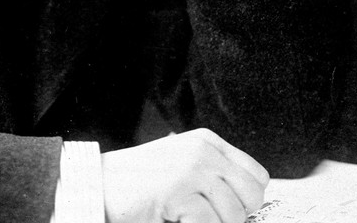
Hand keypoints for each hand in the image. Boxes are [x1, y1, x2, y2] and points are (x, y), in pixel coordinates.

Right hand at [101, 128, 268, 222]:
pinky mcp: (177, 191)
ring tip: (187, 218)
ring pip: (233, 215)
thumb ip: (212, 175)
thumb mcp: (182, 166)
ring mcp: (191, 169)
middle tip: (208, 219)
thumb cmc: (140, 182)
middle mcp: (203, 151)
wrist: (99, 184)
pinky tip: (177, 220)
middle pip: (252, 195)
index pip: (256, 175)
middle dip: (236, 216)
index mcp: (206, 142)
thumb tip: (246, 206)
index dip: (247, 200)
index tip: (229, 212)